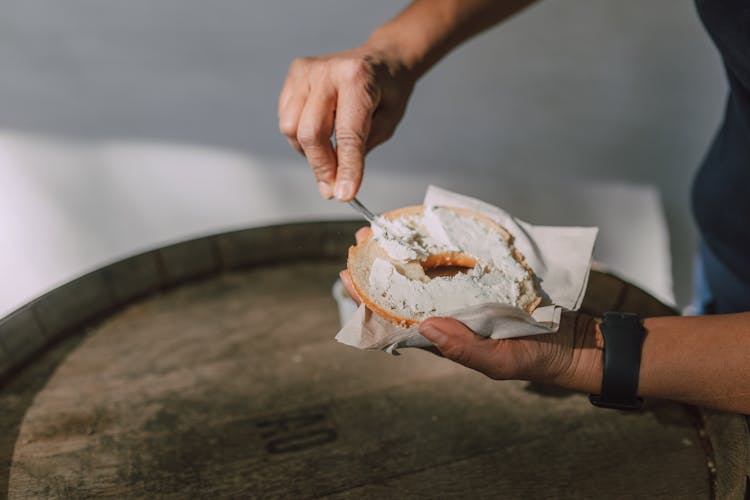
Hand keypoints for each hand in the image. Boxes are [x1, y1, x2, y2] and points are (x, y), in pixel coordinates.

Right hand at [278, 47, 415, 200]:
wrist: (381, 59)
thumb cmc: (387, 91)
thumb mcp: (387, 124)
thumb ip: (360, 153)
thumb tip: (336, 186)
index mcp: (357, 78)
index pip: (348, 134)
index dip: (346, 168)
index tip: (344, 194)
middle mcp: (327, 71)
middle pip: (311, 133)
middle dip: (322, 167)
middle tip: (333, 187)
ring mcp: (305, 71)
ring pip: (292, 129)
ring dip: (309, 152)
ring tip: (330, 153)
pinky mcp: (293, 76)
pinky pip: (286, 119)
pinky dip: (301, 137)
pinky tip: (320, 135)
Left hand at [339, 227, 601, 392]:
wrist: (577, 341)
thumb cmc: (535, 358)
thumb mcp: (499, 361)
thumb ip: (462, 348)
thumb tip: (424, 326)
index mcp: (445, 335)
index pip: (398, 317)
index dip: (370, 296)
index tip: (347, 274)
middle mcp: (451, 311)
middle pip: (408, 287)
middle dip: (382, 265)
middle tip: (362, 241)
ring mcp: (468, 293)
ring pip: (430, 269)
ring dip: (407, 249)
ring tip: (385, 228)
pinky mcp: (488, 277)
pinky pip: (461, 258)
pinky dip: (443, 242)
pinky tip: (428, 227)